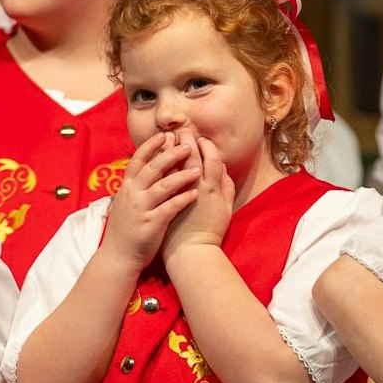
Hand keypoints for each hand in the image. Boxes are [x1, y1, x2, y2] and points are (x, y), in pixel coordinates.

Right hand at [102, 131, 200, 268]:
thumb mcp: (127, 201)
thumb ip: (136, 184)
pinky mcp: (151, 224)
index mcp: (127, 187)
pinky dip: (182, 199)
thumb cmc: (127, 227)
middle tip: (188, 145)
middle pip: (152, 168)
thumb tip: (148, 167)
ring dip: (181, 175)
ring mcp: (141, 209)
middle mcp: (132, 194)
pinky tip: (195, 194)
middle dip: (170, 154)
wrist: (118, 256)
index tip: (165, 135)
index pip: (138, 160)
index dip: (151, 146)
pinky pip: (169, 208)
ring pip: (162, 186)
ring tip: (198, 169)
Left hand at [162, 135, 234, 265]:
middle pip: (192, 158)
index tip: (200, 138)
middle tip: (183, 130)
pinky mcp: (164, 200)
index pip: (212, 159)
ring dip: (171, 150)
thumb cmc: (210, 231)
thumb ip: (226, 187)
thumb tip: (222, 169)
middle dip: (187, 142)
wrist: (190, 252)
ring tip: (168, 138)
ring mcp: (178, 194)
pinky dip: (159, 166)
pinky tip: (156, 157)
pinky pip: (161, 178)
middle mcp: (196, 189)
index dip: (206, 146)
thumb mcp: (226, 209)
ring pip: (175, 166)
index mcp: (212, 190)